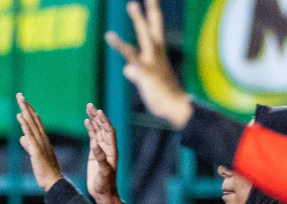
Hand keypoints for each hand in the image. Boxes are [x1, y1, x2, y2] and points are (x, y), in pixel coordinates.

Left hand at [16, 93, 64, 190]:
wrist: (54, 182)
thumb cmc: (46, 171)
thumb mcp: (35, 156)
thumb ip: (28, 146)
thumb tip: (22, 138)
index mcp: (43, 140)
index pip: (36, 123)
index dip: (29, 112)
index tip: (24, 102)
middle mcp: (43, 139)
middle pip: (34, 119)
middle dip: (26, 106)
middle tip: (20, 95)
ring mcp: (40, 144)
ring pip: (32, 124)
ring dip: (25, 111)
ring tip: (20, 100)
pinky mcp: (37, 151)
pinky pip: (31, 135)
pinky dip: (25, 125)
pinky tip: (21, 116)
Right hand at [85, 103, 121, 203]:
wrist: (103, 193)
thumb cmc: (105, 184)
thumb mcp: (103, 172)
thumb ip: (100, 158)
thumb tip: (95, 145)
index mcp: (112, 151)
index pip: (109, 131)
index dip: (104, 121)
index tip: (99, 112)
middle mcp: (108, 148)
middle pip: (103, 127)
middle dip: (97, 116)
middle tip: (90, 105)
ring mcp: (101, 149)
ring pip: (98, 130)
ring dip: (94, 119)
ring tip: (88, 108)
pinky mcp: (95, 153)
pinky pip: (93, 137)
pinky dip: (90, 129)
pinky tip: (86, 121)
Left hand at [105, 0, 191, 129]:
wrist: (177, 110)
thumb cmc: (164, 98)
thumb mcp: (147, 83)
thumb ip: (136, 73)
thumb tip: (126, 69)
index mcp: (158, 54)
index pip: (155, 29)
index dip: (152, 14)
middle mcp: (156, 54)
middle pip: (154, 26)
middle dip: (151, 9)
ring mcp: (152, 62)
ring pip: (145, 36)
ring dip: (139, 20)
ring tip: (132, 3)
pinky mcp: (147, 73)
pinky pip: (131, 56)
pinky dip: (120, 45)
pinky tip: (109, 35)